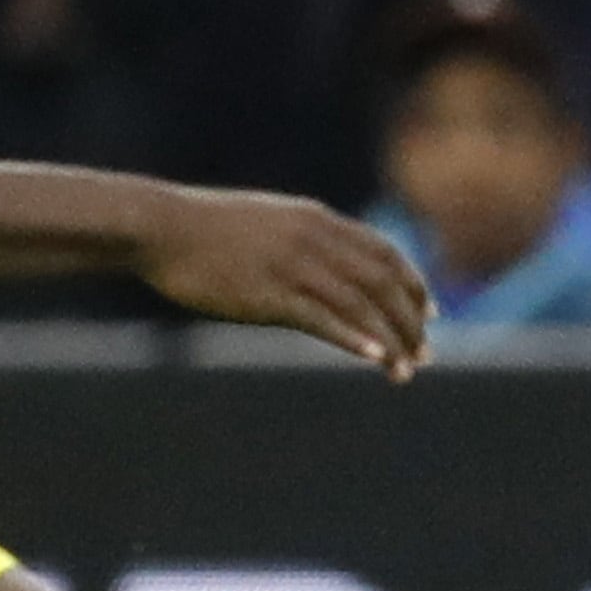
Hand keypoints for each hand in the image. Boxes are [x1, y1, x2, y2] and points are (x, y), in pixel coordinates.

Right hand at [136, 186, 432, 375]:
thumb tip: (327, 265)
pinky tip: (376, 360)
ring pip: (360, 305)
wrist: (161, 228)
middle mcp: (315, 239)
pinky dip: (355, 340)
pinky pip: (324, 320)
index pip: (384, 253)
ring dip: (390, 340)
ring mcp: (293, 266)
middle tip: (426, 353)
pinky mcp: (269, 295)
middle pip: (382, 282)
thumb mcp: (269, 223)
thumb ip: (305, 239)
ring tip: (407, 370)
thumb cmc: (208, 230)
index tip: (430, 313)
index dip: (413, 284)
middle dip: (410, 321)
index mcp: (318, 220)